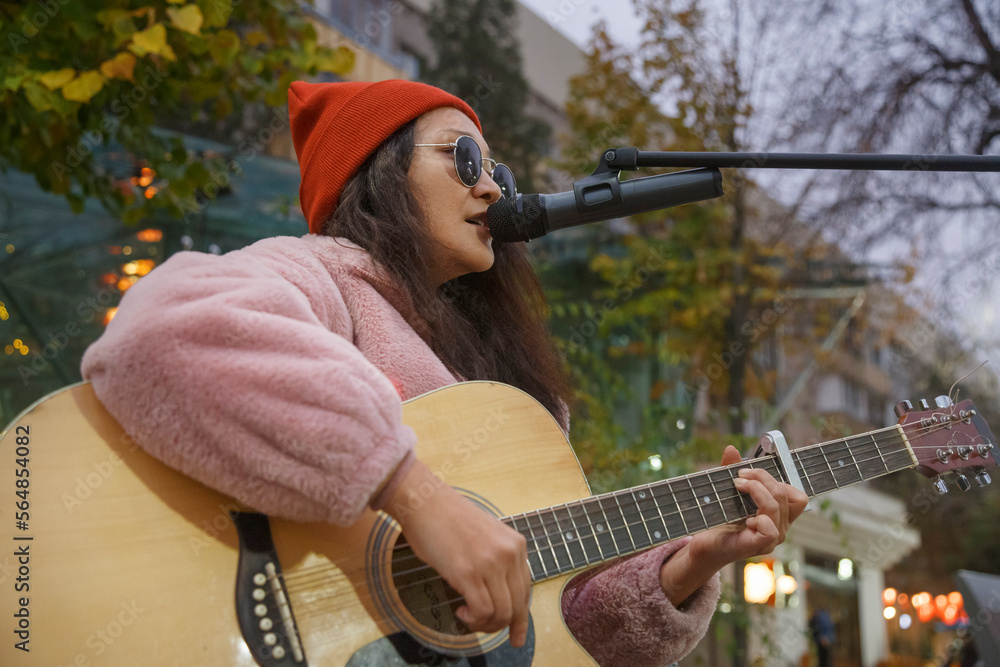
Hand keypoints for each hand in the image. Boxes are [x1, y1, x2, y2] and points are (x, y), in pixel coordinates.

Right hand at [384, 460, 531, 646]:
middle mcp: (509, 554)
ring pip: (502, 613)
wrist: (425, 502)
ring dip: (484, 624)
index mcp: (516, 544)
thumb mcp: (487, 537)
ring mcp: (490, 563)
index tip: (515, 633)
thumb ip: (498, 561)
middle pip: (517, 605)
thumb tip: (498, 594)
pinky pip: (482, 611)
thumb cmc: (448, 519)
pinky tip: (461, 611)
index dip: (521, 617)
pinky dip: (473, 620)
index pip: (526, 590)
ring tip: (468, 616)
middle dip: (504, 626)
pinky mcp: (468, 573)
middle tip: (485, 630)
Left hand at [687, 444, 809, 565]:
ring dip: (756, 490)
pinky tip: (744, 519)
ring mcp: (771, 539)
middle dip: (761, 478)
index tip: (751, 473)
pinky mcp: (757, 546)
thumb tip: (731, 449)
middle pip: (785, 495)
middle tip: (739, 476)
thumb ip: (731, 470)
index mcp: (779, 514)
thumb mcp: (728, 490)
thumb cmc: (720, 519)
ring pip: (776, 507)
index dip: (778, 480)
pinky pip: (769, 530)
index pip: (798, 496)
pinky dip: (758, 519)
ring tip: (737, 487)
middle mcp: (780, 526)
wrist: (704, 543)